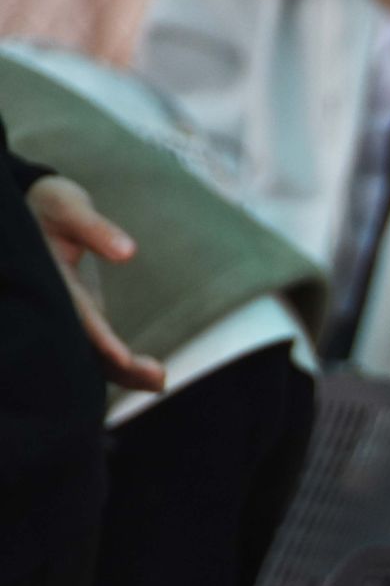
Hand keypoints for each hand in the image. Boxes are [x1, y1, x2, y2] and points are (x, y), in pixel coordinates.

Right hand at [25, 175, 164, 391]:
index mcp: (47, 277)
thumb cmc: (51, 205)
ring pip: (89, 352)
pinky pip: (95, 347)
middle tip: (158, 378)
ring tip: (160, 380)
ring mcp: (64, 313)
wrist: (34, 210)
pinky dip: (120, 364)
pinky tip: (151, 377)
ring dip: (124, 371)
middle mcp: (54, 302)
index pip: (75, 311)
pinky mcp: (76, 316)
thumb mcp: (68, 206)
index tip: (122, 356)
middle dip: (117, 365)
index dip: (98, 336)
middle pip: (82, 342)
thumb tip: (128, 252)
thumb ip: (95, 228)